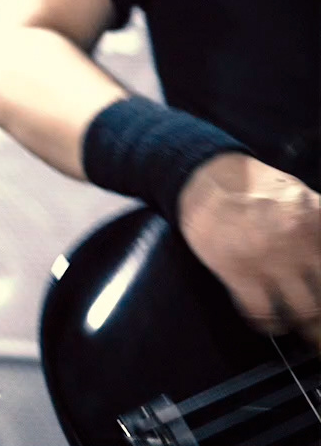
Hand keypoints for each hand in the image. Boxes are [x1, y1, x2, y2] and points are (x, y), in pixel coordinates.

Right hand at [177, 152, 320, 346]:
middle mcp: (299, 242)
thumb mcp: (302, 196)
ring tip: (308, 333)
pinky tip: (270, 323)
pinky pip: (261, 312)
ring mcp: (268, 259)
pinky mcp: (237, 271)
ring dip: (308, 327)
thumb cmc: (253, 186)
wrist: (204, 179)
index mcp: (318, 220)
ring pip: (302, 311)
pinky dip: (269, 323)